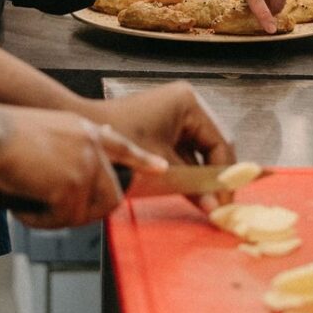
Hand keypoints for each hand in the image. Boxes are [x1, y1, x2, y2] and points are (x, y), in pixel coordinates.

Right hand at [0, 108, 167, 229]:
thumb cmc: (5, 134)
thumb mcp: (46, 130)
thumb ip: (69, 145)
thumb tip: (80, 168)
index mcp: (83, 128)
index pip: (121, 145)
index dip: (141, 158)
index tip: (157, 167)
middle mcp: (90, 145)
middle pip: (109, 196)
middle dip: (83, 211)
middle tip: (52, 209)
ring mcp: (85, 165)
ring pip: (85, 213)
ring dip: (56, 216)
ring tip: (30, 202)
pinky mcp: (73, 186)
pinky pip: (63, 219)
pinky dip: (41, 219)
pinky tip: (24, 204)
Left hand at [98, 82, 234, 212]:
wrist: (86, 128)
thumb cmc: (123, 140)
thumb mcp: (162, 166)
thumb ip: (192, 187)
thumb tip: (216, 209)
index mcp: (189, 103)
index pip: (220, 144)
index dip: (225, 177)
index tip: (225, 203)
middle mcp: (185, 103)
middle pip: (213, 146)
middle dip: (216, 176)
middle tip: (220, 206)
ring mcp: (174, 112)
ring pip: (199, 150)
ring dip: (202, 176)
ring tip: (208, 204)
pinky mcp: (163, 124)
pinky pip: (184, 150)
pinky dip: (187, 170)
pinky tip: (190, 192)